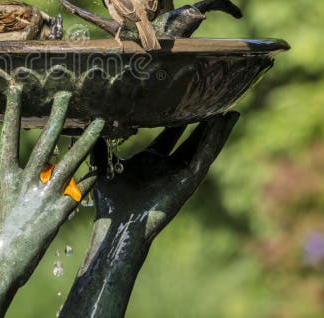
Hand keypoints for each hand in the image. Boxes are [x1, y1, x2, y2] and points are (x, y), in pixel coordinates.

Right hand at [0, 85, 103, 316]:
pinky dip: (92, 178)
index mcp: (4, 177)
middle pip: (46, 141)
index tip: (17, 88)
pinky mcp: (59, 214)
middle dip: (57, 116)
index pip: (8, 135)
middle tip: (67, 94)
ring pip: (71, 160)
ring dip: (87, 139)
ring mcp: (45, 196)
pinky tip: (105, 167)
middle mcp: (27, 181)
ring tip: (101, 121)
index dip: (12, 110)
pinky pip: (81, 190)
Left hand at [60, 112, 239, 317]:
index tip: (184, 98)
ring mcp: (180, 173)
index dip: (178, 117)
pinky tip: (222, 124)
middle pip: (192, 138)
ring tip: (231, 111)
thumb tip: (92, 121)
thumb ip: (100, 144)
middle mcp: (168, 166)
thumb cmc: (109, 202)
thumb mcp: (102, 165)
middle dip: (203, 121)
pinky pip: (204, 156)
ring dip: (217, 129)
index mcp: (151, 160)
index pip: (169, 133)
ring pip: (204, 146)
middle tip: (214, 100)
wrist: (118, 225)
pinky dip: (214, 140)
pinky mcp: (189, 181)